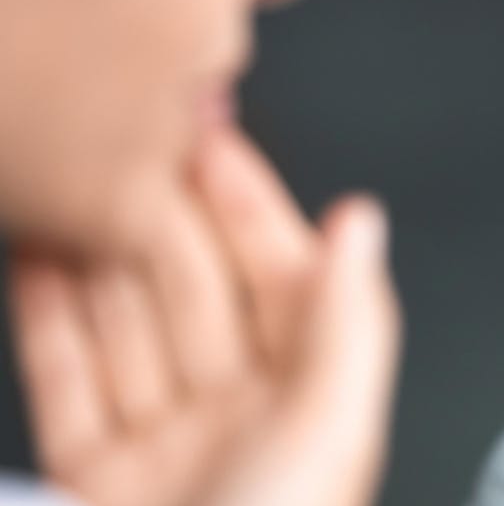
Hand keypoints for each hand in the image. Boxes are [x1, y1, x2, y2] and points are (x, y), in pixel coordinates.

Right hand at [6, 130, 401, 505]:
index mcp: (310, 399)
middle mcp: (240, 417)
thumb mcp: (328, 430)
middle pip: (195, 291)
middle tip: (125, 144)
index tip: (212, 136)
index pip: (280, 274)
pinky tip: (37, 264)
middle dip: (161, 217)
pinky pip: (70, 383)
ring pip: (126, 326)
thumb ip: (345, 320)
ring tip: (70, 186)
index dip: (248, 203)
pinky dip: (50, 322)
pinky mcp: (95, 482)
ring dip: (99, 255)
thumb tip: (362, 221)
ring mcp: (163, 449)